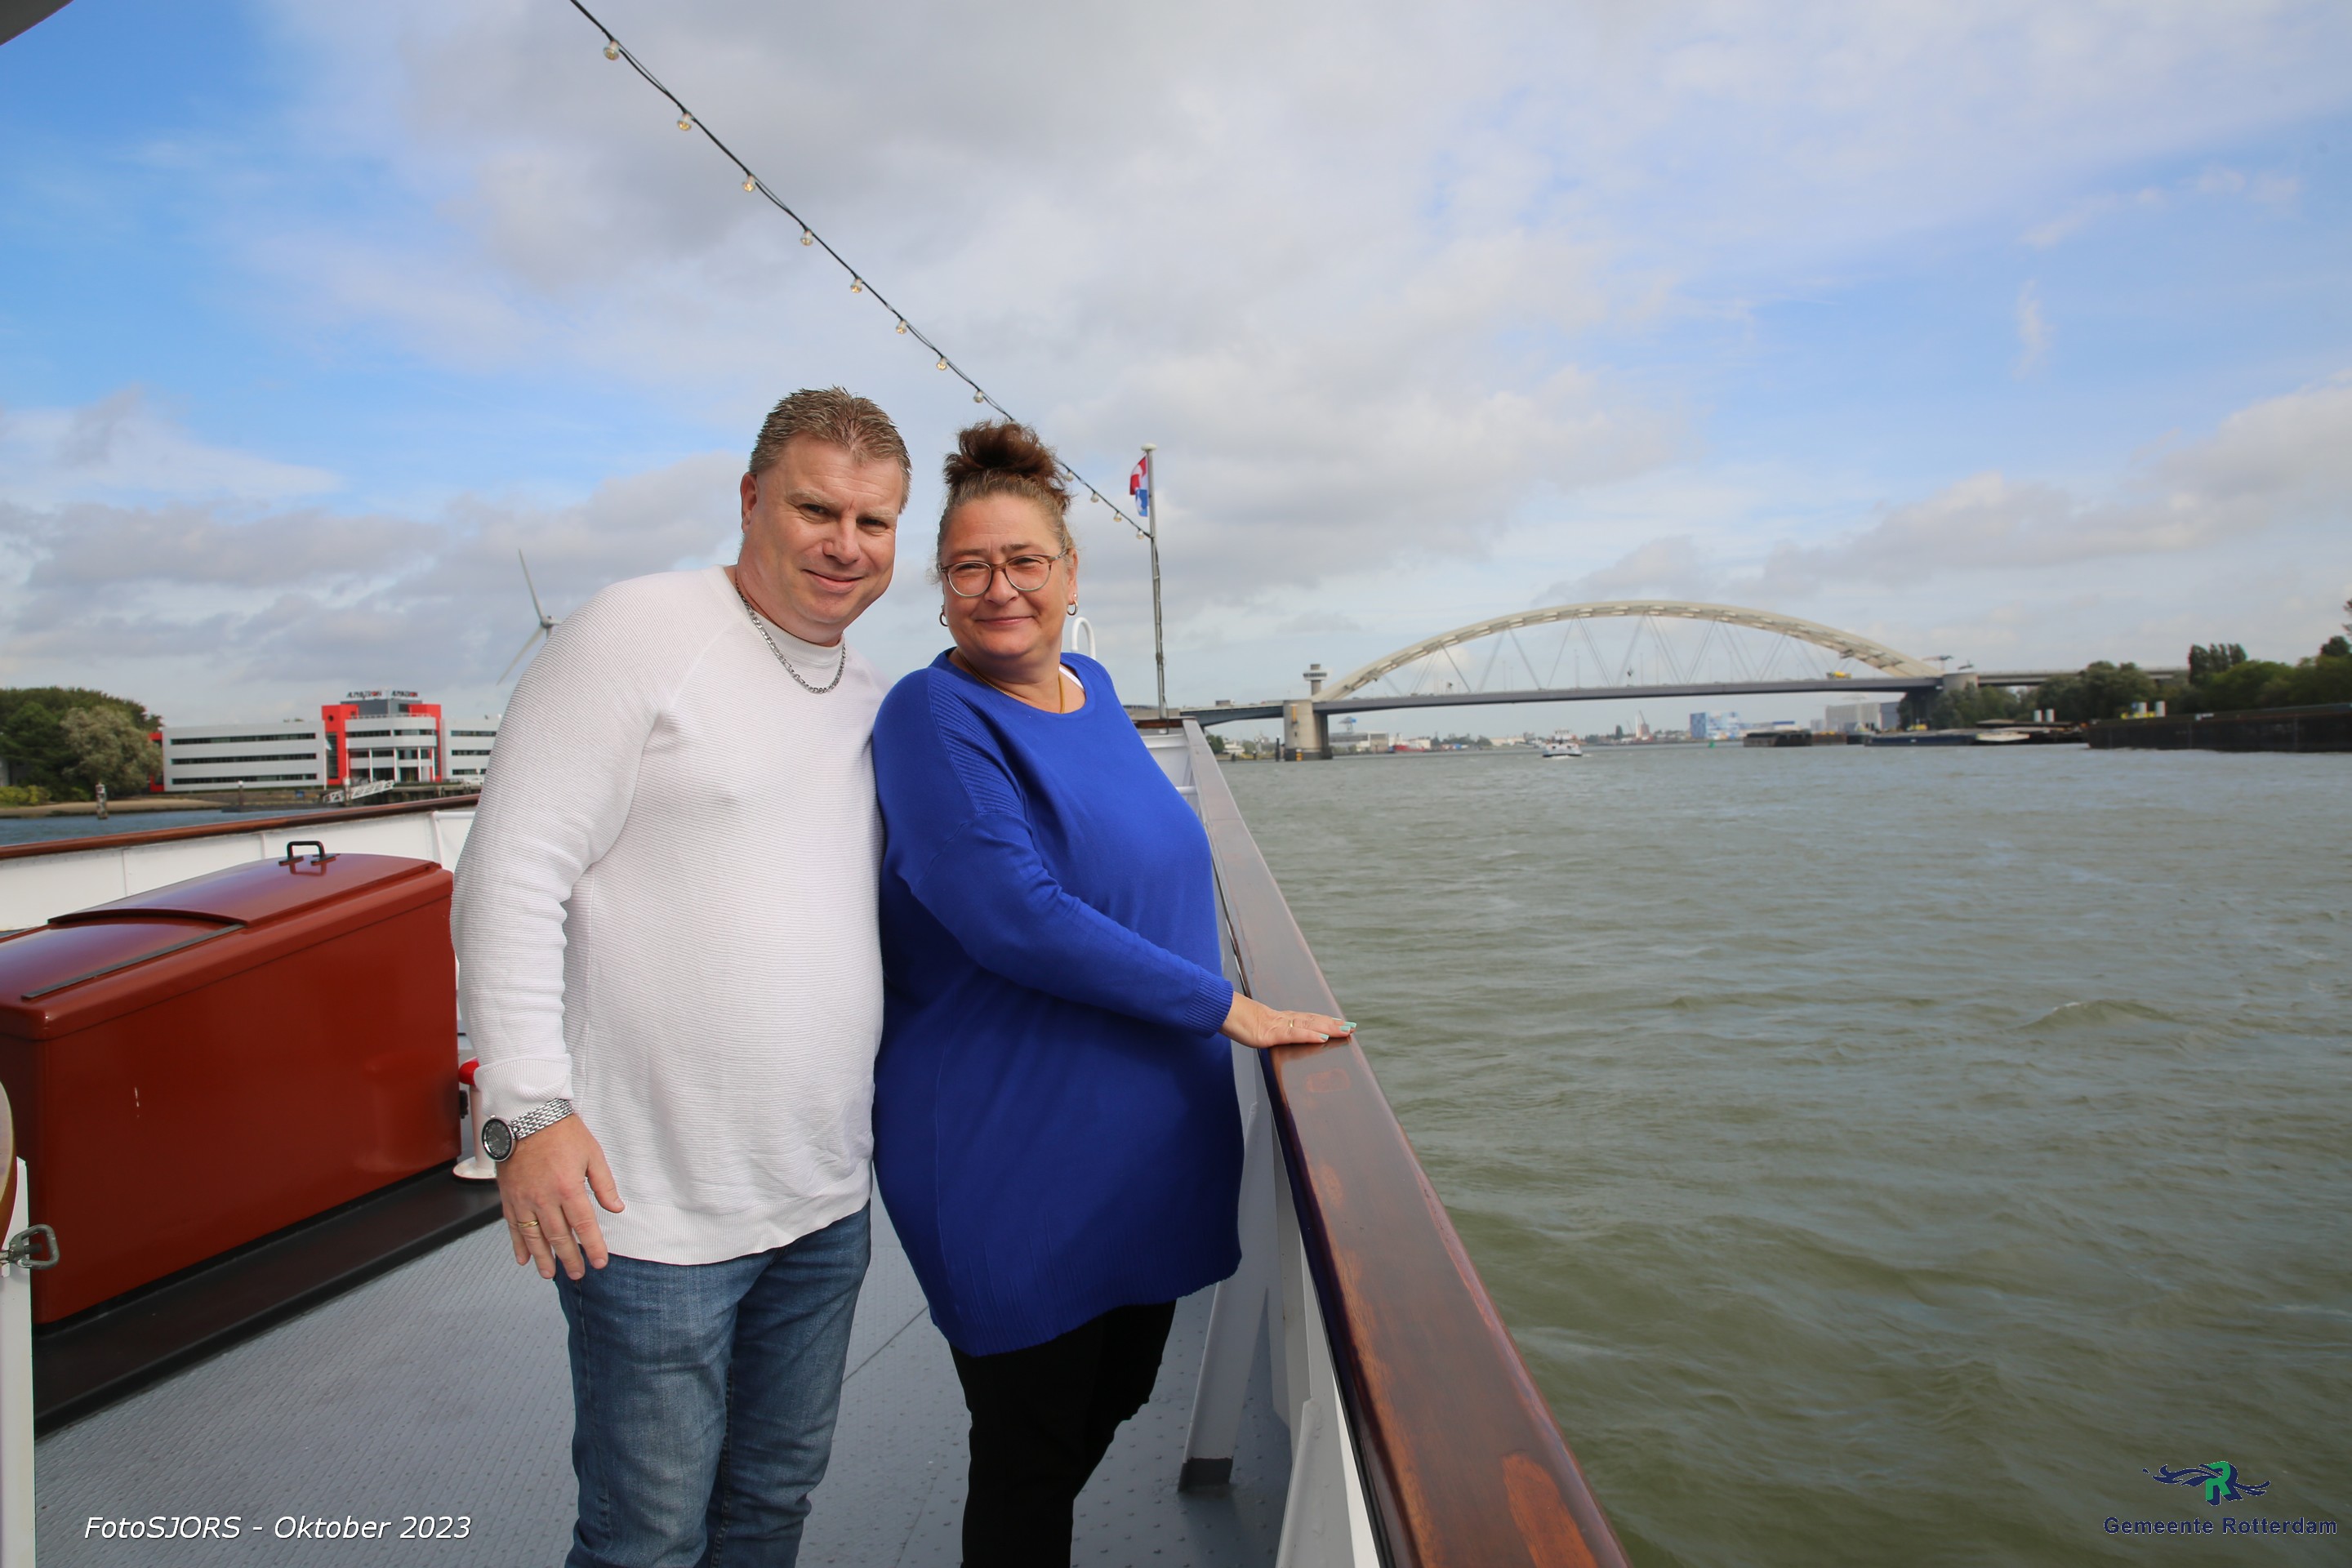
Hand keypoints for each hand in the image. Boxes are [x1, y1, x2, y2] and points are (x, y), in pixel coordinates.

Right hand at [496, 1113, 623, 1280]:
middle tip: (577, 1274)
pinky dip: (518, 1245)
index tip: (599, 1262)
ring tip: (550, 1274)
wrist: (528, 1116)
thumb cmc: (562, 1132)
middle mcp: (544, 1198)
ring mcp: (524, 1199)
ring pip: (534, 1236)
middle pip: (559, 1236)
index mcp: (568, 1187)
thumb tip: (616, 1208)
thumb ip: (604, 1185)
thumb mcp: (592, 1154)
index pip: (584, 1225)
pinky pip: (513, 1226)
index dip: (592, 1246)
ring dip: (543, 1258)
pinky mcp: (509, 1197)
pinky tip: (523, 1259)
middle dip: (569, 1259)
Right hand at [1220, 993, 1356, 1050]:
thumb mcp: (1254, 1027)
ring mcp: (1279, 1025)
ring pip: (1310, 1025)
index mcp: (1281, 1019)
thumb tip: (1268, 1035)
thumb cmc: (1236, 1019)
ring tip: (1346, 1030)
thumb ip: (1266, 1031)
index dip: (1325, 1022)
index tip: (1341, 1024)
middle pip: (1314, 1020)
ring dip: (1330, 1028)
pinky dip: (1311, 1035)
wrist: (1222, 1011)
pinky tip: (1323, 1038)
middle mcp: (1284, 1019)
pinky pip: (1294, 1035)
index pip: (1308, 1020)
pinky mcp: (1272, 1033)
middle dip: (1334, 1024)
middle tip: (1352, 1027)